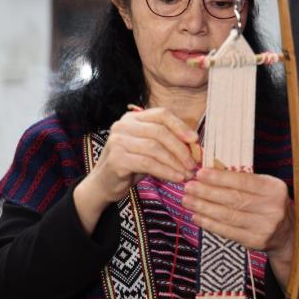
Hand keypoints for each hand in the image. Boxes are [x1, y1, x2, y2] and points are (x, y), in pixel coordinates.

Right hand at [73, 108, 197, 232]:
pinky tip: (176, 178)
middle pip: (159, 131)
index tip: (195, 140)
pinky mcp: (116, 158)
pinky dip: (165, 171)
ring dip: (175, 162)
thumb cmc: (131, 165)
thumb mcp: (150, 149)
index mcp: (133, 118)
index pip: (161, 114)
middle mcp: (123, 125)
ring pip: (155, 148)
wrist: (103, 184)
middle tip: (193, 163)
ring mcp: (118, 141)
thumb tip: (195, 145)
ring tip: (187, 174)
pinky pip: (147, 163)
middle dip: (180, 148)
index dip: (180, 126)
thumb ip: (167, 143)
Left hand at [182, 168, 298, 298]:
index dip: (220, 178)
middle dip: (207, 192)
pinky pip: (228, 231)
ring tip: (187, 200)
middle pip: (234, 198)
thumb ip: (240, 180)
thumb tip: (207, 172)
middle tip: (188, 187)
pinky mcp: (256, 241)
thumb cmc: (266, 203)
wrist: (286, 233)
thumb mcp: (261, 187)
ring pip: (228, 215)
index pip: (243, 181)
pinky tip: (196, 216)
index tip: (200, 173)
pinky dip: (209, 223)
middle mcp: (272, 207)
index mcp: (274, 188)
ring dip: (204, 207)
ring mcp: (265, 226)